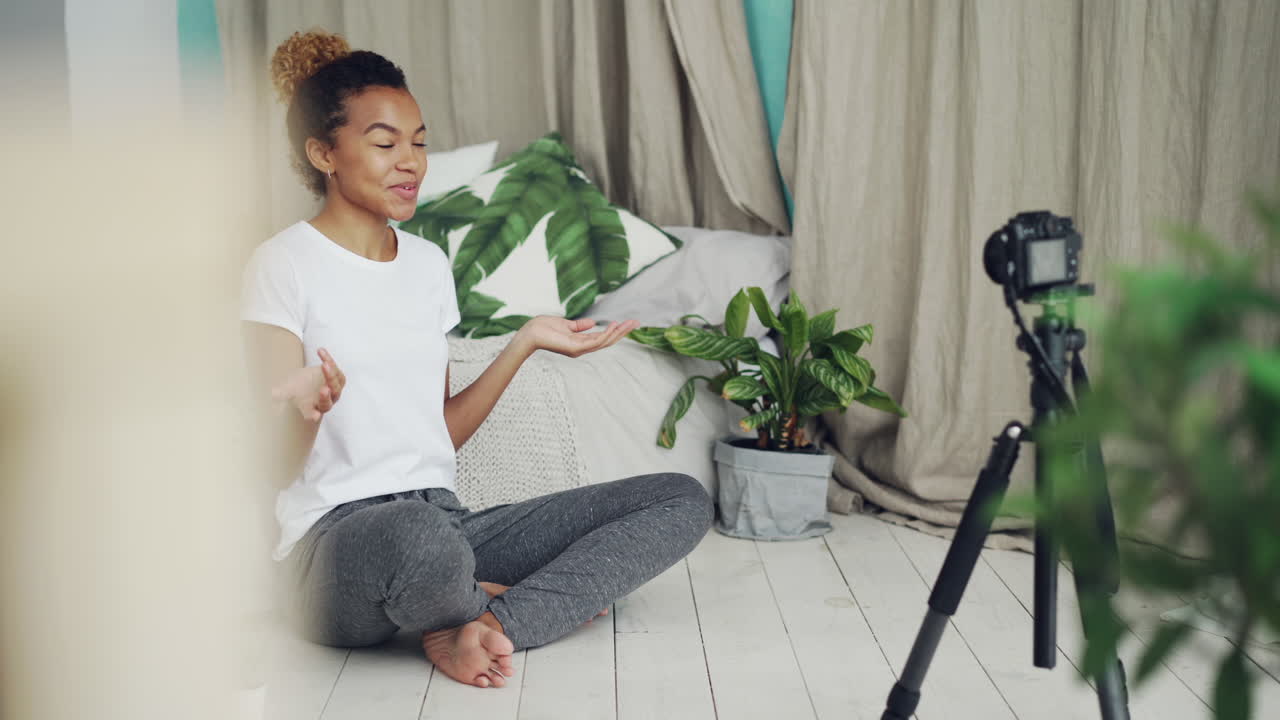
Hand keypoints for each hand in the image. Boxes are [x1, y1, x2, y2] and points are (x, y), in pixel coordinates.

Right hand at [271, 348, 346, 421]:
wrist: (304, 381)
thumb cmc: (295, 391)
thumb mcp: (285, 392)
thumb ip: (281, 394)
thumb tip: (273, 393)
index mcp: (314, 409)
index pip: (313, 414)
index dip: (313, 415)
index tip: (314, 416)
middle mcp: (327, 401)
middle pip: (329, 398)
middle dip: (326, 394)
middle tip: (324, 389)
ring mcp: (334, 389)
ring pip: (337, 383)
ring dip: (331, 374)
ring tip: (324, 364)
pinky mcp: (337, 377)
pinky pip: (335, 368)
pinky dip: (328, 359)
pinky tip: (320, 351)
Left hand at [514, 316, 640, 358]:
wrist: (530, 333)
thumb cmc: (543, 328)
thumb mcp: (565, 324)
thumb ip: (579, 325)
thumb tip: (592, 322)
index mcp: (580, 343)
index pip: (602, 337)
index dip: (615, 330)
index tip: (627, 322)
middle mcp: (582, 348)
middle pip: (607, 341)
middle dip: (622, 332)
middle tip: (636, 322)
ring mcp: (579, 349)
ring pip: (604, 342)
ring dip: (618, 332)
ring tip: (630, 323)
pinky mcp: (576, 348)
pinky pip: (595, 341)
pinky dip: (606, 334)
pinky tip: (614, 326)